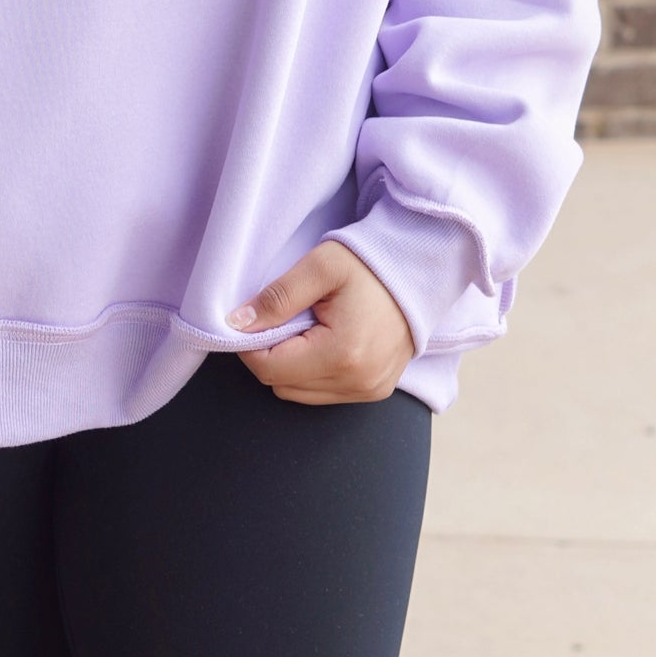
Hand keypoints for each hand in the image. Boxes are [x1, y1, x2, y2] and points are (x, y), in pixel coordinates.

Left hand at [226, 240, 416, 404]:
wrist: (419, 269)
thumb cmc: (369, 263)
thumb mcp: (320, 267)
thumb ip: (277, 297)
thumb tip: (236, 324)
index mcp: (342, 354)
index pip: (269, 369)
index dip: (248, 345)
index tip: (250, 318)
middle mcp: (358, 383)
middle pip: (282, 385)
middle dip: (269, 354)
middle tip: (282, 317)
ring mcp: (368, 391)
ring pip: (299, 393)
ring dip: (290, 365)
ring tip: (306, 326)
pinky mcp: (375, 391)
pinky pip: (323, 393)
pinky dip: (311, 371)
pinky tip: (322, 340)